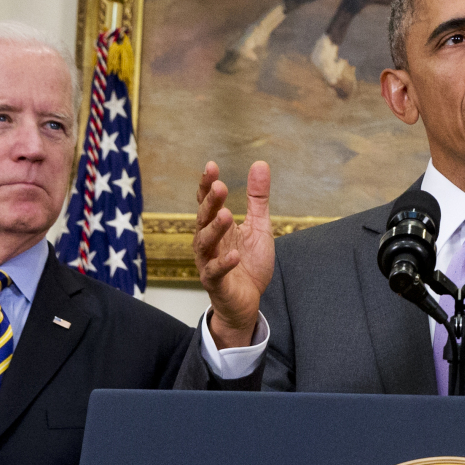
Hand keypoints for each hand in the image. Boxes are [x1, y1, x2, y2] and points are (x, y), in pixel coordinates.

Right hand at [193, 161, 273, 348]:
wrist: (247, 301)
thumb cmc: (249, 262)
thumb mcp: (259, 225)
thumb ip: (258, 198)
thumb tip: (260, 164)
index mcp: (217, 226)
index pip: (208, 202)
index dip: (207, 185)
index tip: (211, 166)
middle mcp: (208, 242)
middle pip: (204, 218)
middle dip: (210, 202)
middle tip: (219, 186)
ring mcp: (209, 262)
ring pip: (205, 243)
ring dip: (215, 229)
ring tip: (226, 215)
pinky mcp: (216, 283)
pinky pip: (215, 272)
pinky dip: (224, 263)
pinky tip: (234, 255)